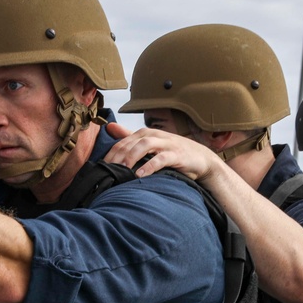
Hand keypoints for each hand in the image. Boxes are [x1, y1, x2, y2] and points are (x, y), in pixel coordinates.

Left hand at [103, 125, 221, 182]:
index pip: (122, 142)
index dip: (110, 154)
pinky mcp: (176, 154)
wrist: (201, 158)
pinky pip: (161, 159)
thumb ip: (130, 136)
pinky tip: (140, 175)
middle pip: (130, 143)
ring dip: (131, 157)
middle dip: (117, 156)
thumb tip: (109, 127)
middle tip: (107, 170)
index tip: (100, 168)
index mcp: (145, 134)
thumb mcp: (150, 144)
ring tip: (122, 170)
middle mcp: (154, 135)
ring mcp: (166, 144)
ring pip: (144, 146)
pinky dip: (150, 166)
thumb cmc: (173, 152)